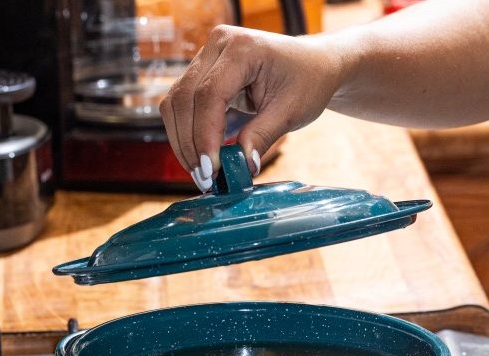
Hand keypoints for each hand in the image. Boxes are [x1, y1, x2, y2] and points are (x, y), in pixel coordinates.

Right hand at [160, 25, 345, 190]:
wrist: (313, 64)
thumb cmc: (307, 82)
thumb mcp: (291, 112)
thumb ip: (262, 136)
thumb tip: (242, 166)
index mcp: (243, 48)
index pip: (209, 94)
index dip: (205, 135)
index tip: (211, 169)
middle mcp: (218, 44)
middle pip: (184, 98)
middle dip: (190, 143)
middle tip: (203, 179)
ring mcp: (207, 55)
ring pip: (175, 102)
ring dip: (183, 141)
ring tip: (200, 173)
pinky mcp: (202, 70)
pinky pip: (182, 103)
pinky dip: (186, 132)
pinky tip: (199, 157)